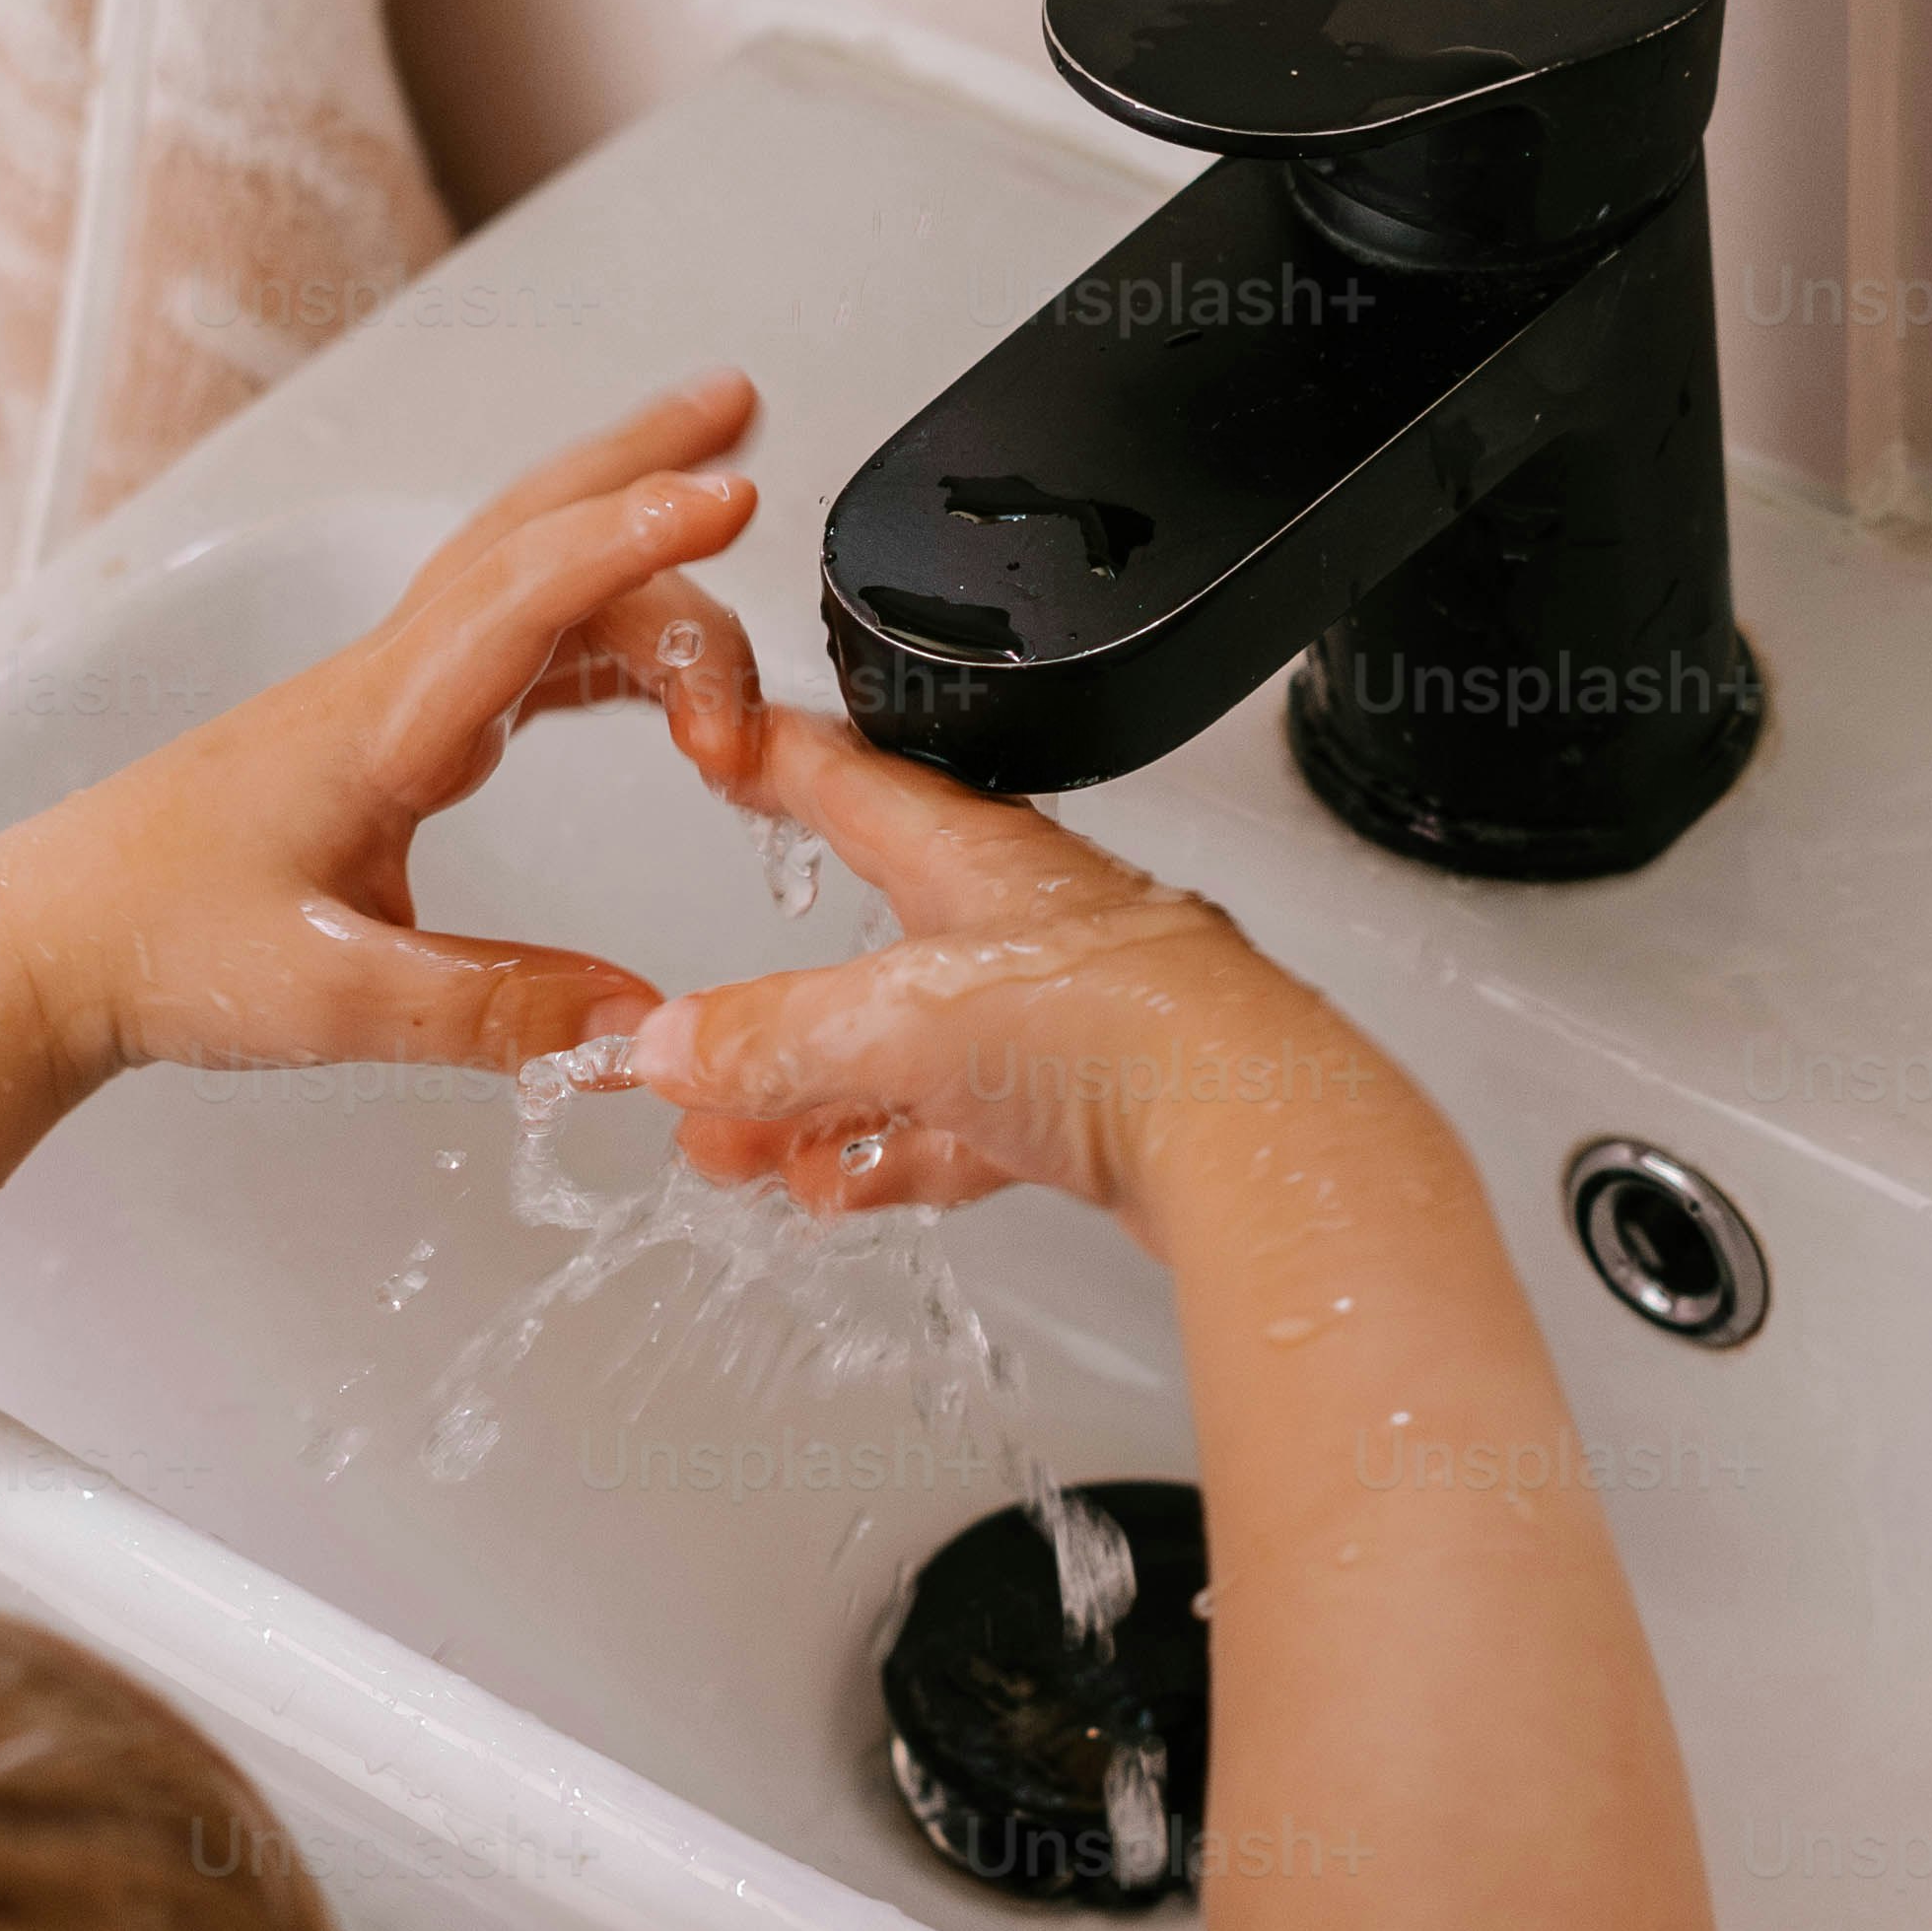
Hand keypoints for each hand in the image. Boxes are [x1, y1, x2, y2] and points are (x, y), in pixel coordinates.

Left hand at [0, 373, 770, 1094]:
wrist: (45, 946)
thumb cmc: (156, 949)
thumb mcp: (331, 1002)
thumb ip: (493, 1012)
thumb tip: (639, 1023)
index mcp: (377, 727)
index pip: (523, 601)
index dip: (631, 544)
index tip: (726, 499)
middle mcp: (385, 686)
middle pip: (528, 536)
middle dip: (640, 462)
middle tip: (738, 413)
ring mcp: (383, 698)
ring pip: (522, 579)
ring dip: (622, 530)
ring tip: (716, 489)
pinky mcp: (381, 733)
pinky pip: (508, 643)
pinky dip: (590, 619)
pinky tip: (635, 650)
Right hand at [622, 705, 1378, 1241]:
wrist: (1256, 1139)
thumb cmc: (1129, 1028)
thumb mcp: (902, 1023)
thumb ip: (775, 1038)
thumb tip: (675, 1048)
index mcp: (978, 857)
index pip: (850, 779)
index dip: (774, 759)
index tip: (720, 743)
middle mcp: (1021, 926)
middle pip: (865, 948)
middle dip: (765, 1009)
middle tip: (694, 1047)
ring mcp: (1060, 1019)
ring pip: (907, 1053)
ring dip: (814, 1102)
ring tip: (735, 1147)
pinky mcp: (1090, 1108)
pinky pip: (963, 1125)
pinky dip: (893, 1155)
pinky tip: (843, 1187)